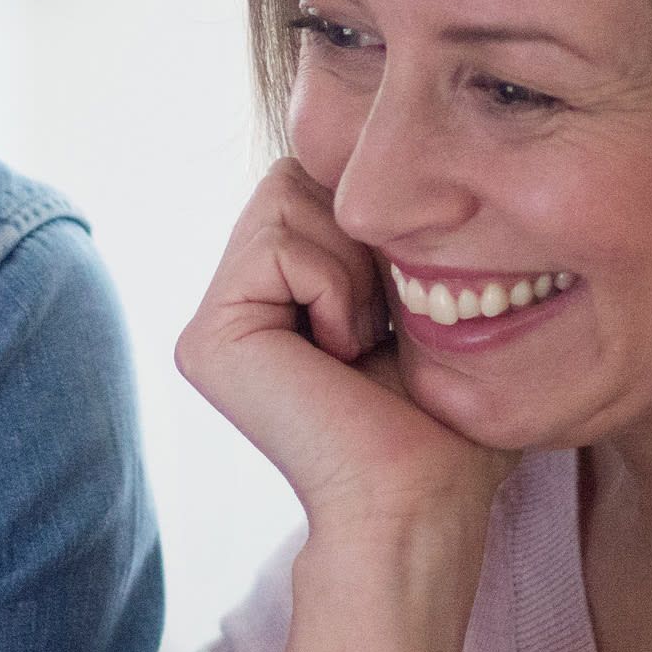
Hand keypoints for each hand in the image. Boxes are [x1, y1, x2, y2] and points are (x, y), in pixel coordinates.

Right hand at [177, 163, 510, 551]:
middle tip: (381, 323)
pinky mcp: (206, 338)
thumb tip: (393, 148)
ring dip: (351, 262)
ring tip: (362, 338)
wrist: (420, 503)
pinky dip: (333, 287)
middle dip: (361, 231)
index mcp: (279, 296)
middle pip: (297, 174)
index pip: (321, 178)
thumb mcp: (426, 300)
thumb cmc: (445, 422)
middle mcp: (235, 304)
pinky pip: (280, 242)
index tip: (405, 306)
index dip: (379, 216)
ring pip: (285, 193)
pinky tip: (344, 353)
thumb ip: (392, 228)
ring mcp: (213, 321)